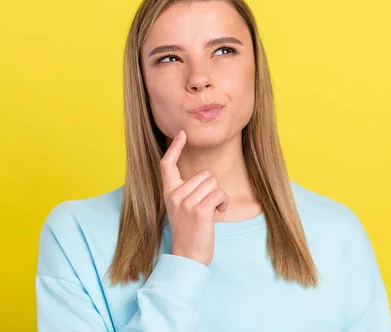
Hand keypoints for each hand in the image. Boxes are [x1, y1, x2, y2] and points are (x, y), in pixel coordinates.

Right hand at [160, 129, 229, 265]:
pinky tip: (219, 212)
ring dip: (219, 196)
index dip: (175, 148)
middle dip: (211, 187)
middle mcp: (175, 195)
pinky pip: (219, 193)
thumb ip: (187, 192)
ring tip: (212, 211)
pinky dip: (223, 201)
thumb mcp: (181, 209)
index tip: (182, 134)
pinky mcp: (199, 210)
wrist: (188, 256)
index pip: (167, 165)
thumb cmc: (189, 232)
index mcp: (168, 193)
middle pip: (204, 174)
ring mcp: (186, 202)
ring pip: (213, 183)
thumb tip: (206, 178)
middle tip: (207, 206)